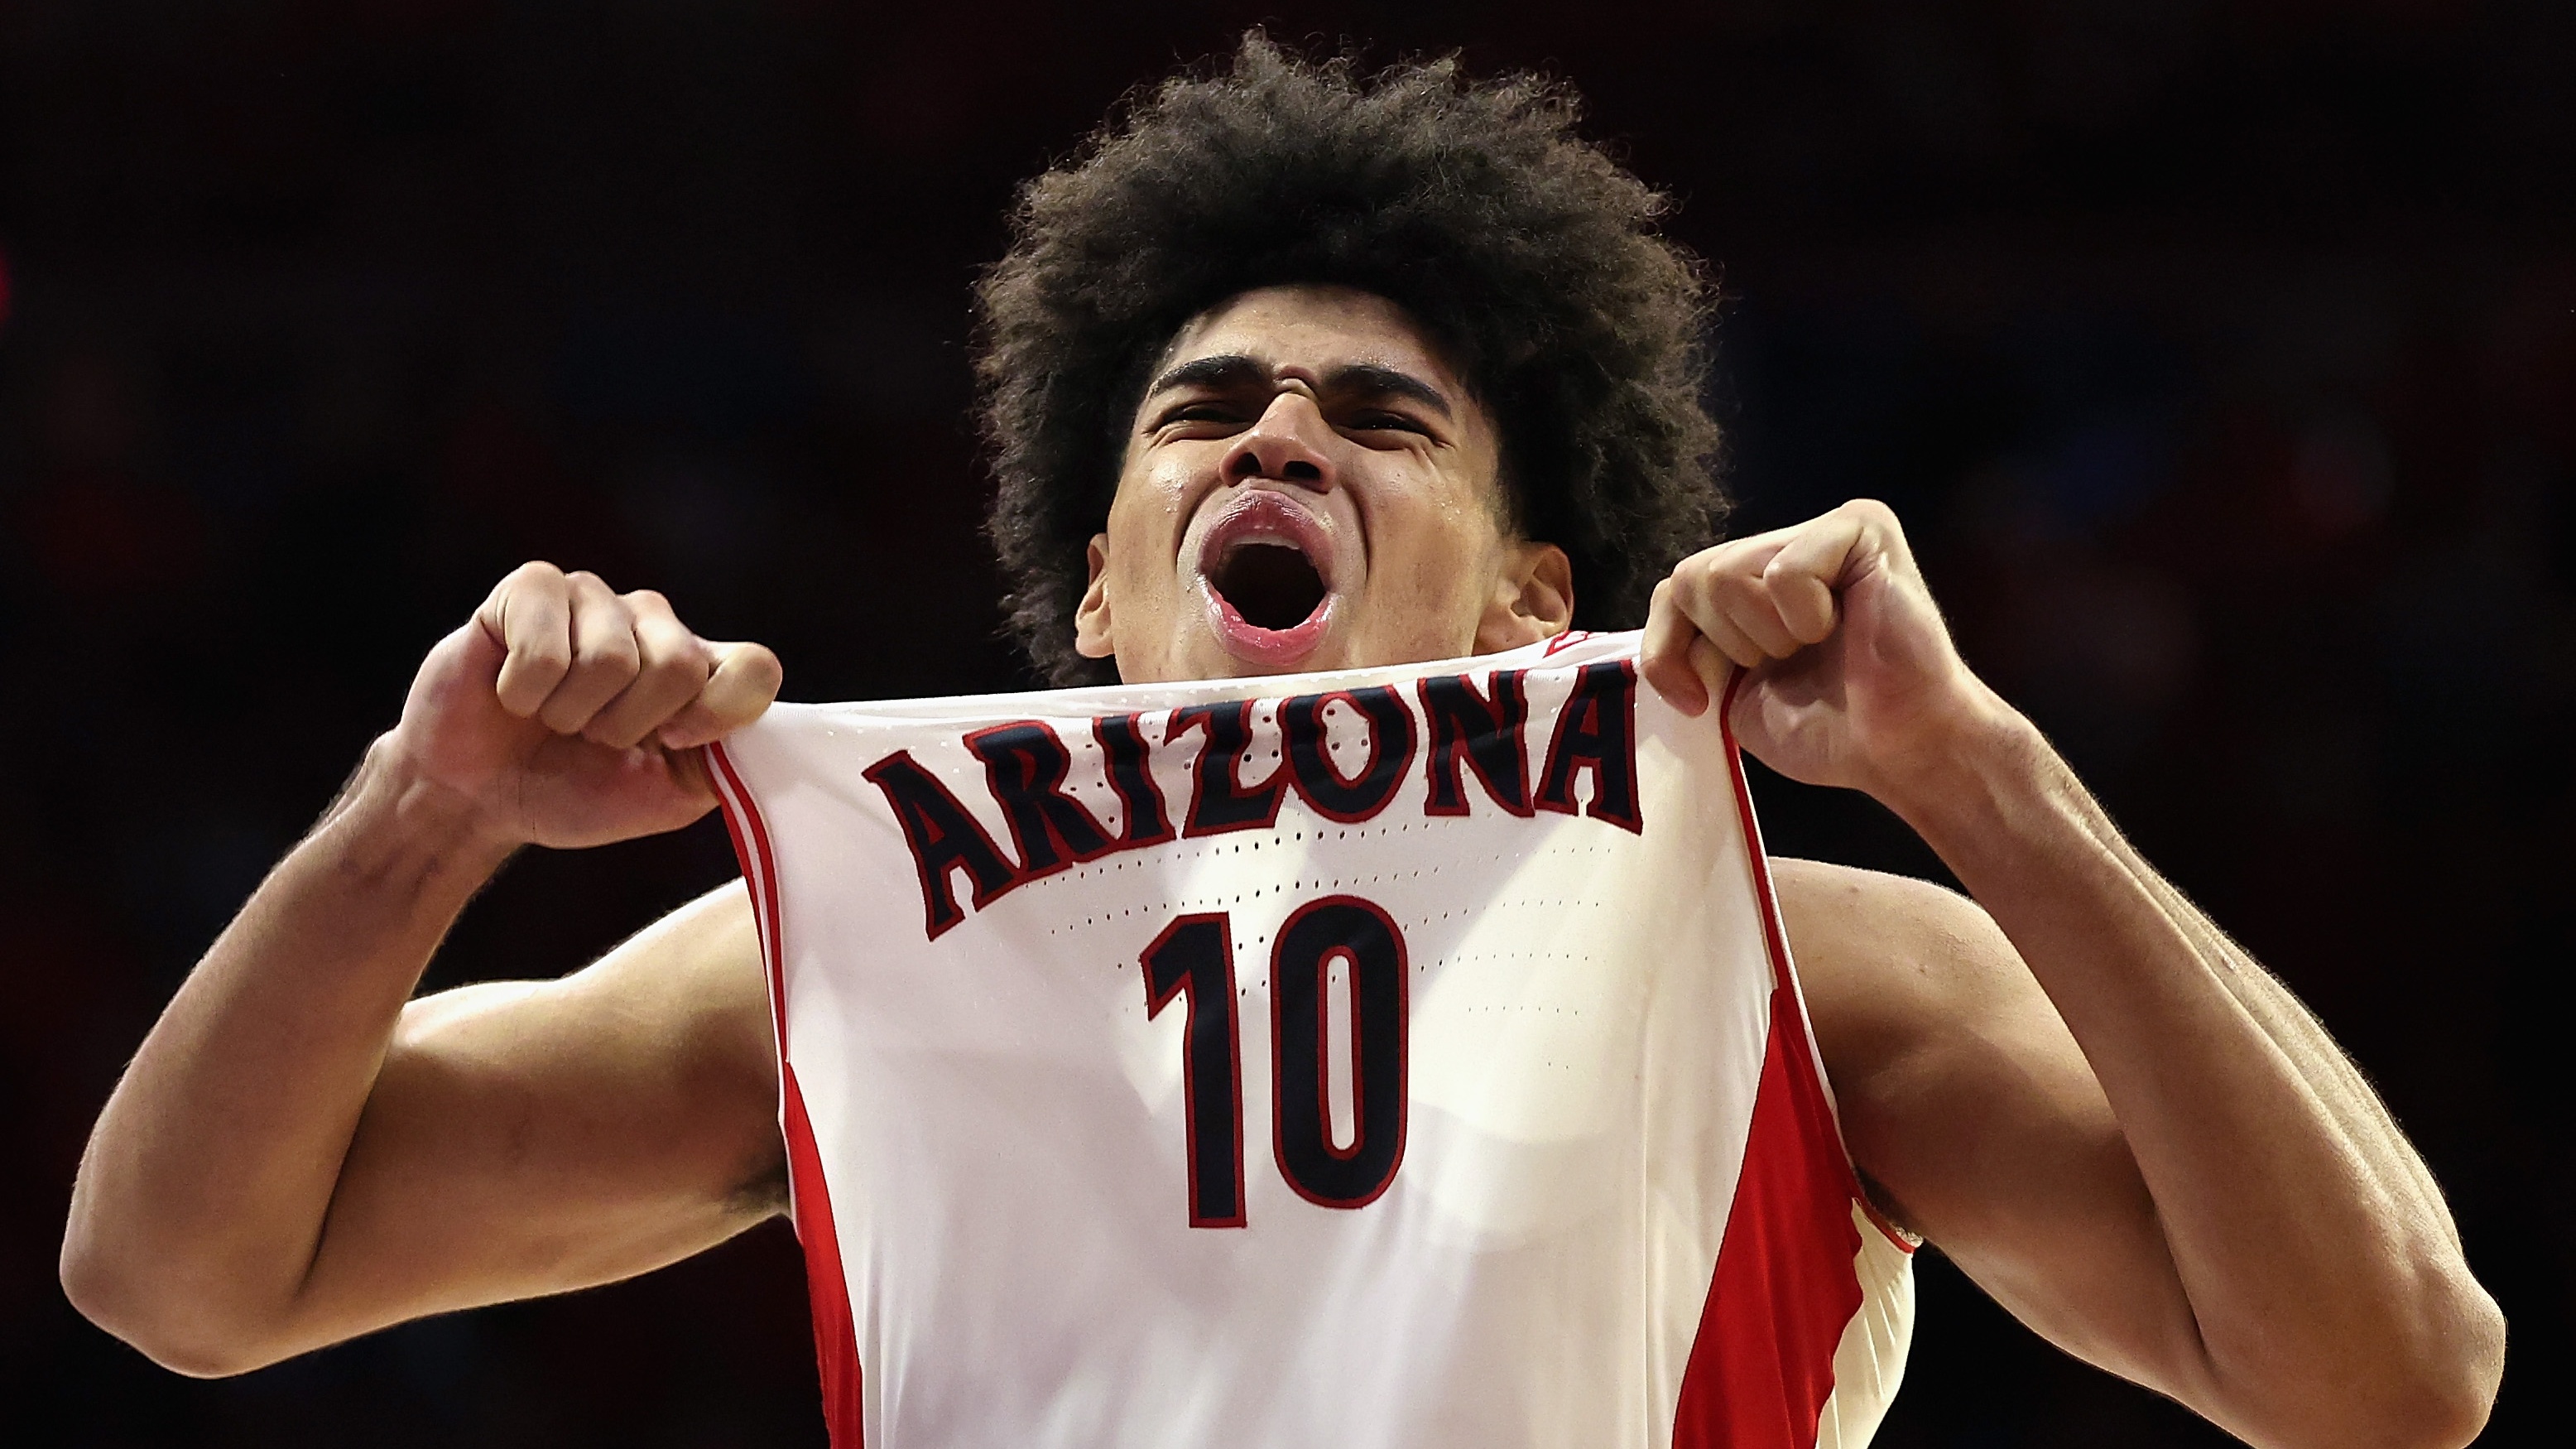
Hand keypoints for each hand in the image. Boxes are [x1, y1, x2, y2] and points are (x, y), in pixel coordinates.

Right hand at [383, 563, 782, 849]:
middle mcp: (655, 624)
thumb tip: (762, 734)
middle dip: (626, 725)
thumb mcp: (665, 797)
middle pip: (682, 665)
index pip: (755, 668)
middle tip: (590, 736)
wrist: (475, 797)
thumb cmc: (571, 792)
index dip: (719, 713)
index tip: (671, 743)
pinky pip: (546, 647)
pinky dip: (524, 692)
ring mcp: (595, 598)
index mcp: (699, 671)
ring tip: (550, 715)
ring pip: (611, 659)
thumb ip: (723, 766)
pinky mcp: (533, 588)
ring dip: (570, 712)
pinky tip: (512, 691)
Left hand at [1640, 499, 2002, 798]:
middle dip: (1726, 645)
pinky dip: (1804, 618)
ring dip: (1766, 635)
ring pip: (1727, 573)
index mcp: (1754, 580)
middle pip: (1692, 577)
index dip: (1670, 650)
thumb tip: (1662, 614)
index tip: (1697, 703)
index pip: (1673, 590)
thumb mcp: (1729, 690)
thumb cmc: (1828, 729)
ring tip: (1818, 647)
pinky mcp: (1862, 528)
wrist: (1900, 751)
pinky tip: (1844, 628)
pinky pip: (1784, 571)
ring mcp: (1825, 527)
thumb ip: (1691, 645)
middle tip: (1785, 668)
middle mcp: (1788, 541)